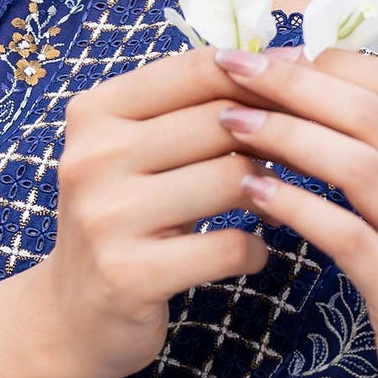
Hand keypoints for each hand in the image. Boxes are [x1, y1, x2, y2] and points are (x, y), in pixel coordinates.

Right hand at [33, 46, 275, 377]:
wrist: (70, 314)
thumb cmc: (123, 218)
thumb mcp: (137, 153)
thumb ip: (193, 109)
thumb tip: (290, 63)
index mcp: (94, 112)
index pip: (195, 70)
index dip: (261, 74)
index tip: (305, 83)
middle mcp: (92, 157)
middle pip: (222, 121)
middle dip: (277, 135)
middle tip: (308, 155)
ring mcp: (106, 217)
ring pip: (232, 178)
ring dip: (272, 193)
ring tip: (278, 204)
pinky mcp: (129, 273)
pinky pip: (228, 245)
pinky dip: (255, 249)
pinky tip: (250, 253)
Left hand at [213, 44, 377, 377]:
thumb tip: (310, 106)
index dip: (329, 62)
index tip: (268, 56)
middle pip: (375, 114)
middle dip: (296, 85)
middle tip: (232, 72)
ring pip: (362, 166)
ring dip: (288, 137)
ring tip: (229, 124)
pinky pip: (349, 236)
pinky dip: (297, 207)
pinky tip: (252, 194)